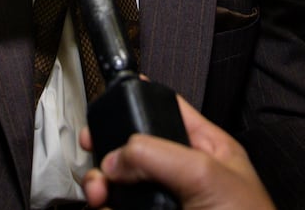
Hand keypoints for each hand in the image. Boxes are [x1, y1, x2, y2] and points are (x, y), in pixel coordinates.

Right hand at [81, 94, 275, 209]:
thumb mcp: (206, 174)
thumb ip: (158, 154)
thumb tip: (116, 157)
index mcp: (205, 149)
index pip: (167, 112)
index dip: (138, 104)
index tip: (108, 106)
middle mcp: (182, 175)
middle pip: (134, 152)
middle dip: (109, 152)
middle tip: (97, 158)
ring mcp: (166, 205)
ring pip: (121, 186)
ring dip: (100, 184)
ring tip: (99, 194)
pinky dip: (105, 209)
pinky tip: (105, 209)